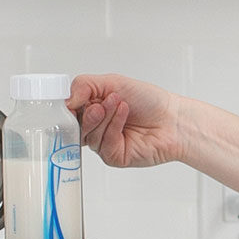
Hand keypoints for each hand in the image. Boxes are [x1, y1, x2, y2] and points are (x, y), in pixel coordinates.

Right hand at [67, 74, 182, 167]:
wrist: (173, 118)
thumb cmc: (148, 101)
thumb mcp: (113, 82)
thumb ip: (84, 86)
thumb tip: (65, 99)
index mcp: (92, 109)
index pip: (68, 112)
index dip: (68, 108)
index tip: (74, 101)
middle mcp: (96, 128)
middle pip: (75, 127)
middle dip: (88, 113)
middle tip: (101, 104)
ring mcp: (104, 143)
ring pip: (89, 136)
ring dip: (104, 118)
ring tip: (120, 105)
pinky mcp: (114, 156)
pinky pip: (103, 146)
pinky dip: (113, 128)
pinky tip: (125, 117)